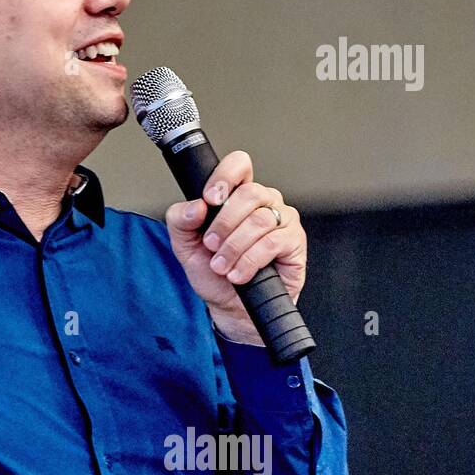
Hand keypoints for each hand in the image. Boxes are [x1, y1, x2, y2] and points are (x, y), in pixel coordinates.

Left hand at [163, 150, 306, 346]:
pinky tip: (238, 274)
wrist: (231, 308)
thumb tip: (195, 206)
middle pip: (249, 193)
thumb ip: (180, 220)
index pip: (239, 166)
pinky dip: (249, 261)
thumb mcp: (185, 246)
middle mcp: (263, 202)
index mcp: (237, 195)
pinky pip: (272, 242)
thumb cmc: (213, 273)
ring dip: (233, 247)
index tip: (209, 199)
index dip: (224, 177)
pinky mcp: (294, 242)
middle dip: (223, 223)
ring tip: (222, 266)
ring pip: (258, 220)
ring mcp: (282, 220)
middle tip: (211, 245)